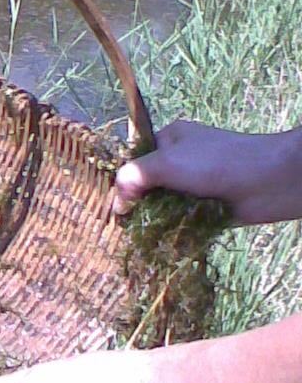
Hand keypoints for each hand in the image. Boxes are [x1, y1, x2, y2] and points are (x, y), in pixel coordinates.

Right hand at [114, 119, 301, 223]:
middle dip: (137, 205)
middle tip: (126, 226)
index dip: (122, 182)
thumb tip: (116, 203)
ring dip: (155, 221)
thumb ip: (135, 177)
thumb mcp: (167, 163)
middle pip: (147, 185)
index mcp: (170, 140)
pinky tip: (161, 243)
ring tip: (142, 238)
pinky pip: (181, 221)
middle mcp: (180, 161)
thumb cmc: (216, 162)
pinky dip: (173, 231)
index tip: (113, 206)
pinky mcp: (206, 208)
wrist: (269, 181)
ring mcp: (194, 186)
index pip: (135, 160)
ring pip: (163, 206)